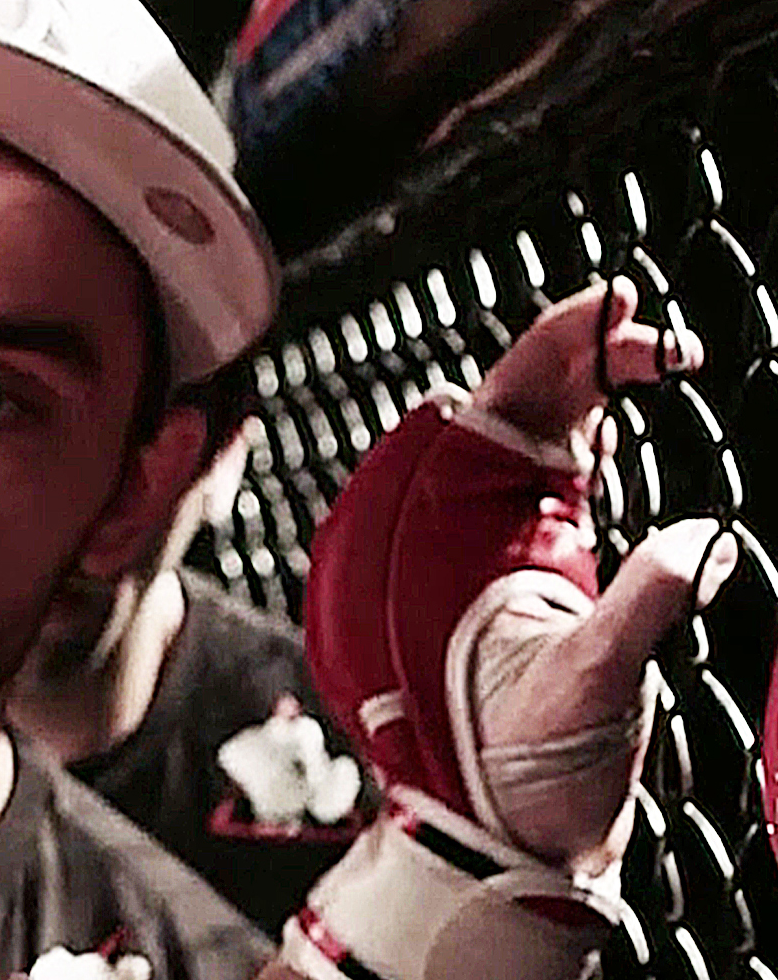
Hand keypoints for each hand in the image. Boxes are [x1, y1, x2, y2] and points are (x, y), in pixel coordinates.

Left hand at [467, 281, 734, 867]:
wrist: (508, 833)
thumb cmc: (520, 768)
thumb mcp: (583, 690)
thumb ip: (638, 616)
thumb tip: (694, 545)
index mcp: (467, 528)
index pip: (510, 400)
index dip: (569, 345)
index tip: (637, 327)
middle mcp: (480, 522)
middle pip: (532, 397)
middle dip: (593, 346)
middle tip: (662, 338)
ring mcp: (513, 538)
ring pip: (552, 426)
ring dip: (600, 378)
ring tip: (657, 351)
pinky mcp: (551, 566)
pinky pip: (569, 474)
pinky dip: (603, 426)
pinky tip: (637, 401)